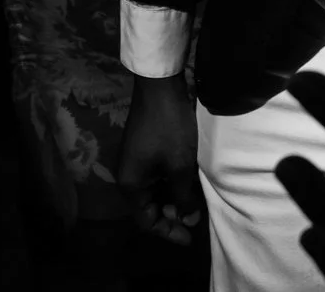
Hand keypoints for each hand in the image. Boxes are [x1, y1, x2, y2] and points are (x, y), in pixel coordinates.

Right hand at [117, 73, 202, 244]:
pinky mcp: (144, 149)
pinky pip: (156, 176)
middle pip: (148, 207)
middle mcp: (128, 176)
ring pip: (154, 191)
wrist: (159, 87)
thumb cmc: (169, 129)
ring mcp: (135, 161)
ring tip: (196, 201)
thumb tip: (187, 218)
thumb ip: (183, 196)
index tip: (190, 237)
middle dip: (173, 214)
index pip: (146, 221)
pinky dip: (171, 183)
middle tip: (196, 216)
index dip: (168, 232)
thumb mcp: (180, 166)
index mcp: (130, 184)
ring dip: (174, 198)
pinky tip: (189, 182)